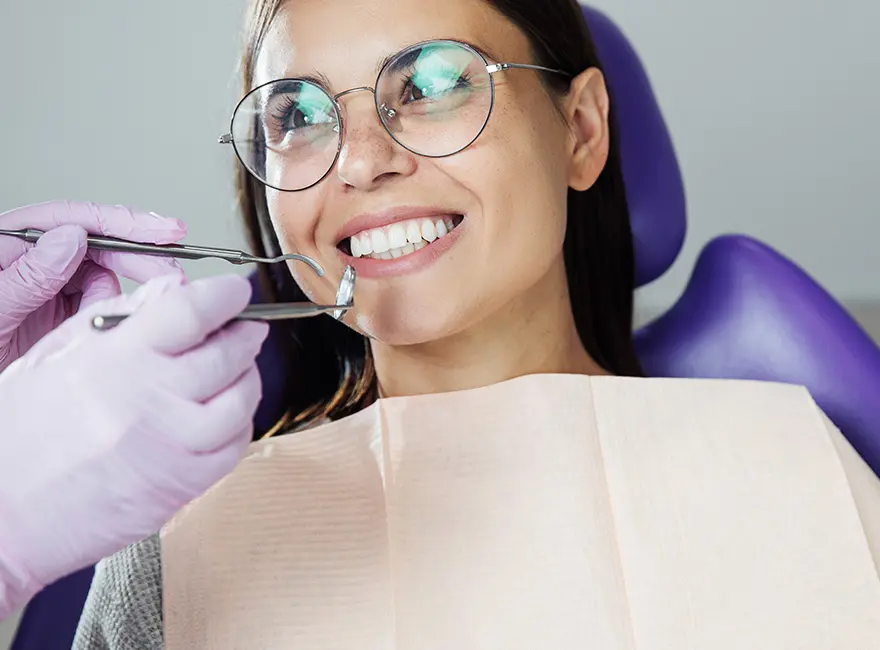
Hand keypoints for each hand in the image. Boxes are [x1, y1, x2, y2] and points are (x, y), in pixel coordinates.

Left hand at [0, 200, 185, 372]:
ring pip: (103, 280)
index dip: (122, 223)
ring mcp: (48, 288)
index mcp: (7, 246)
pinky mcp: (60, 314)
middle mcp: (32, 262)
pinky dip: (107, 316)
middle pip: (98, 246)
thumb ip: (28, 275)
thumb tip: (70, 238)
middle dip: (136, 260)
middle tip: (170, 276)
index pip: (72, 222)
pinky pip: (99, 306)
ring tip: (95, 321)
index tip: (162, 232)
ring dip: (111, 299)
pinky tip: (96, 328)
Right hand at [0, 273, 268, 615]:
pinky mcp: (183, 486)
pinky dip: (239, 422)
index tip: (235, 291)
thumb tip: (170, 289)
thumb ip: (119, 316)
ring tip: (235, 369)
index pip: (192, 311)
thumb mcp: (56, 355)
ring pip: (242, 399)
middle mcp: (150, 400)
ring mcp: (173, 446)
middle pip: (229, 353)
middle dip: (245, 333)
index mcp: (114, 359)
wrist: (3, 517)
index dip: (226, 295)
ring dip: (247, 377)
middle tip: (244, 328)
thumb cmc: (20, 436)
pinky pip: (235, 445)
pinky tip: (222, 413)